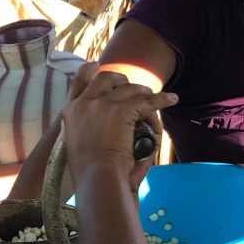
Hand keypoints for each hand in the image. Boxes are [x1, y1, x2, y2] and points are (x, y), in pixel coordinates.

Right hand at [62, 62, 176, 187]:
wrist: (97, 176)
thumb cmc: (87, 171)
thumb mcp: (76, 144)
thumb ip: (83, 128)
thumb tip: (94, 126)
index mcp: (71, 111)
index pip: (79, 81)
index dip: (89, 71)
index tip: (96, 66)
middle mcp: (86, 103)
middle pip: (106, 77)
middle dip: (121, 79)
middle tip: (133, 87)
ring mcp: (104, 104)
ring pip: (129, 88)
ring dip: (143, 91)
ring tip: (153, 97)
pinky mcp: (123, 110)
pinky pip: (147, 101)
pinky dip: (161, 99)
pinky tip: (171, 99)